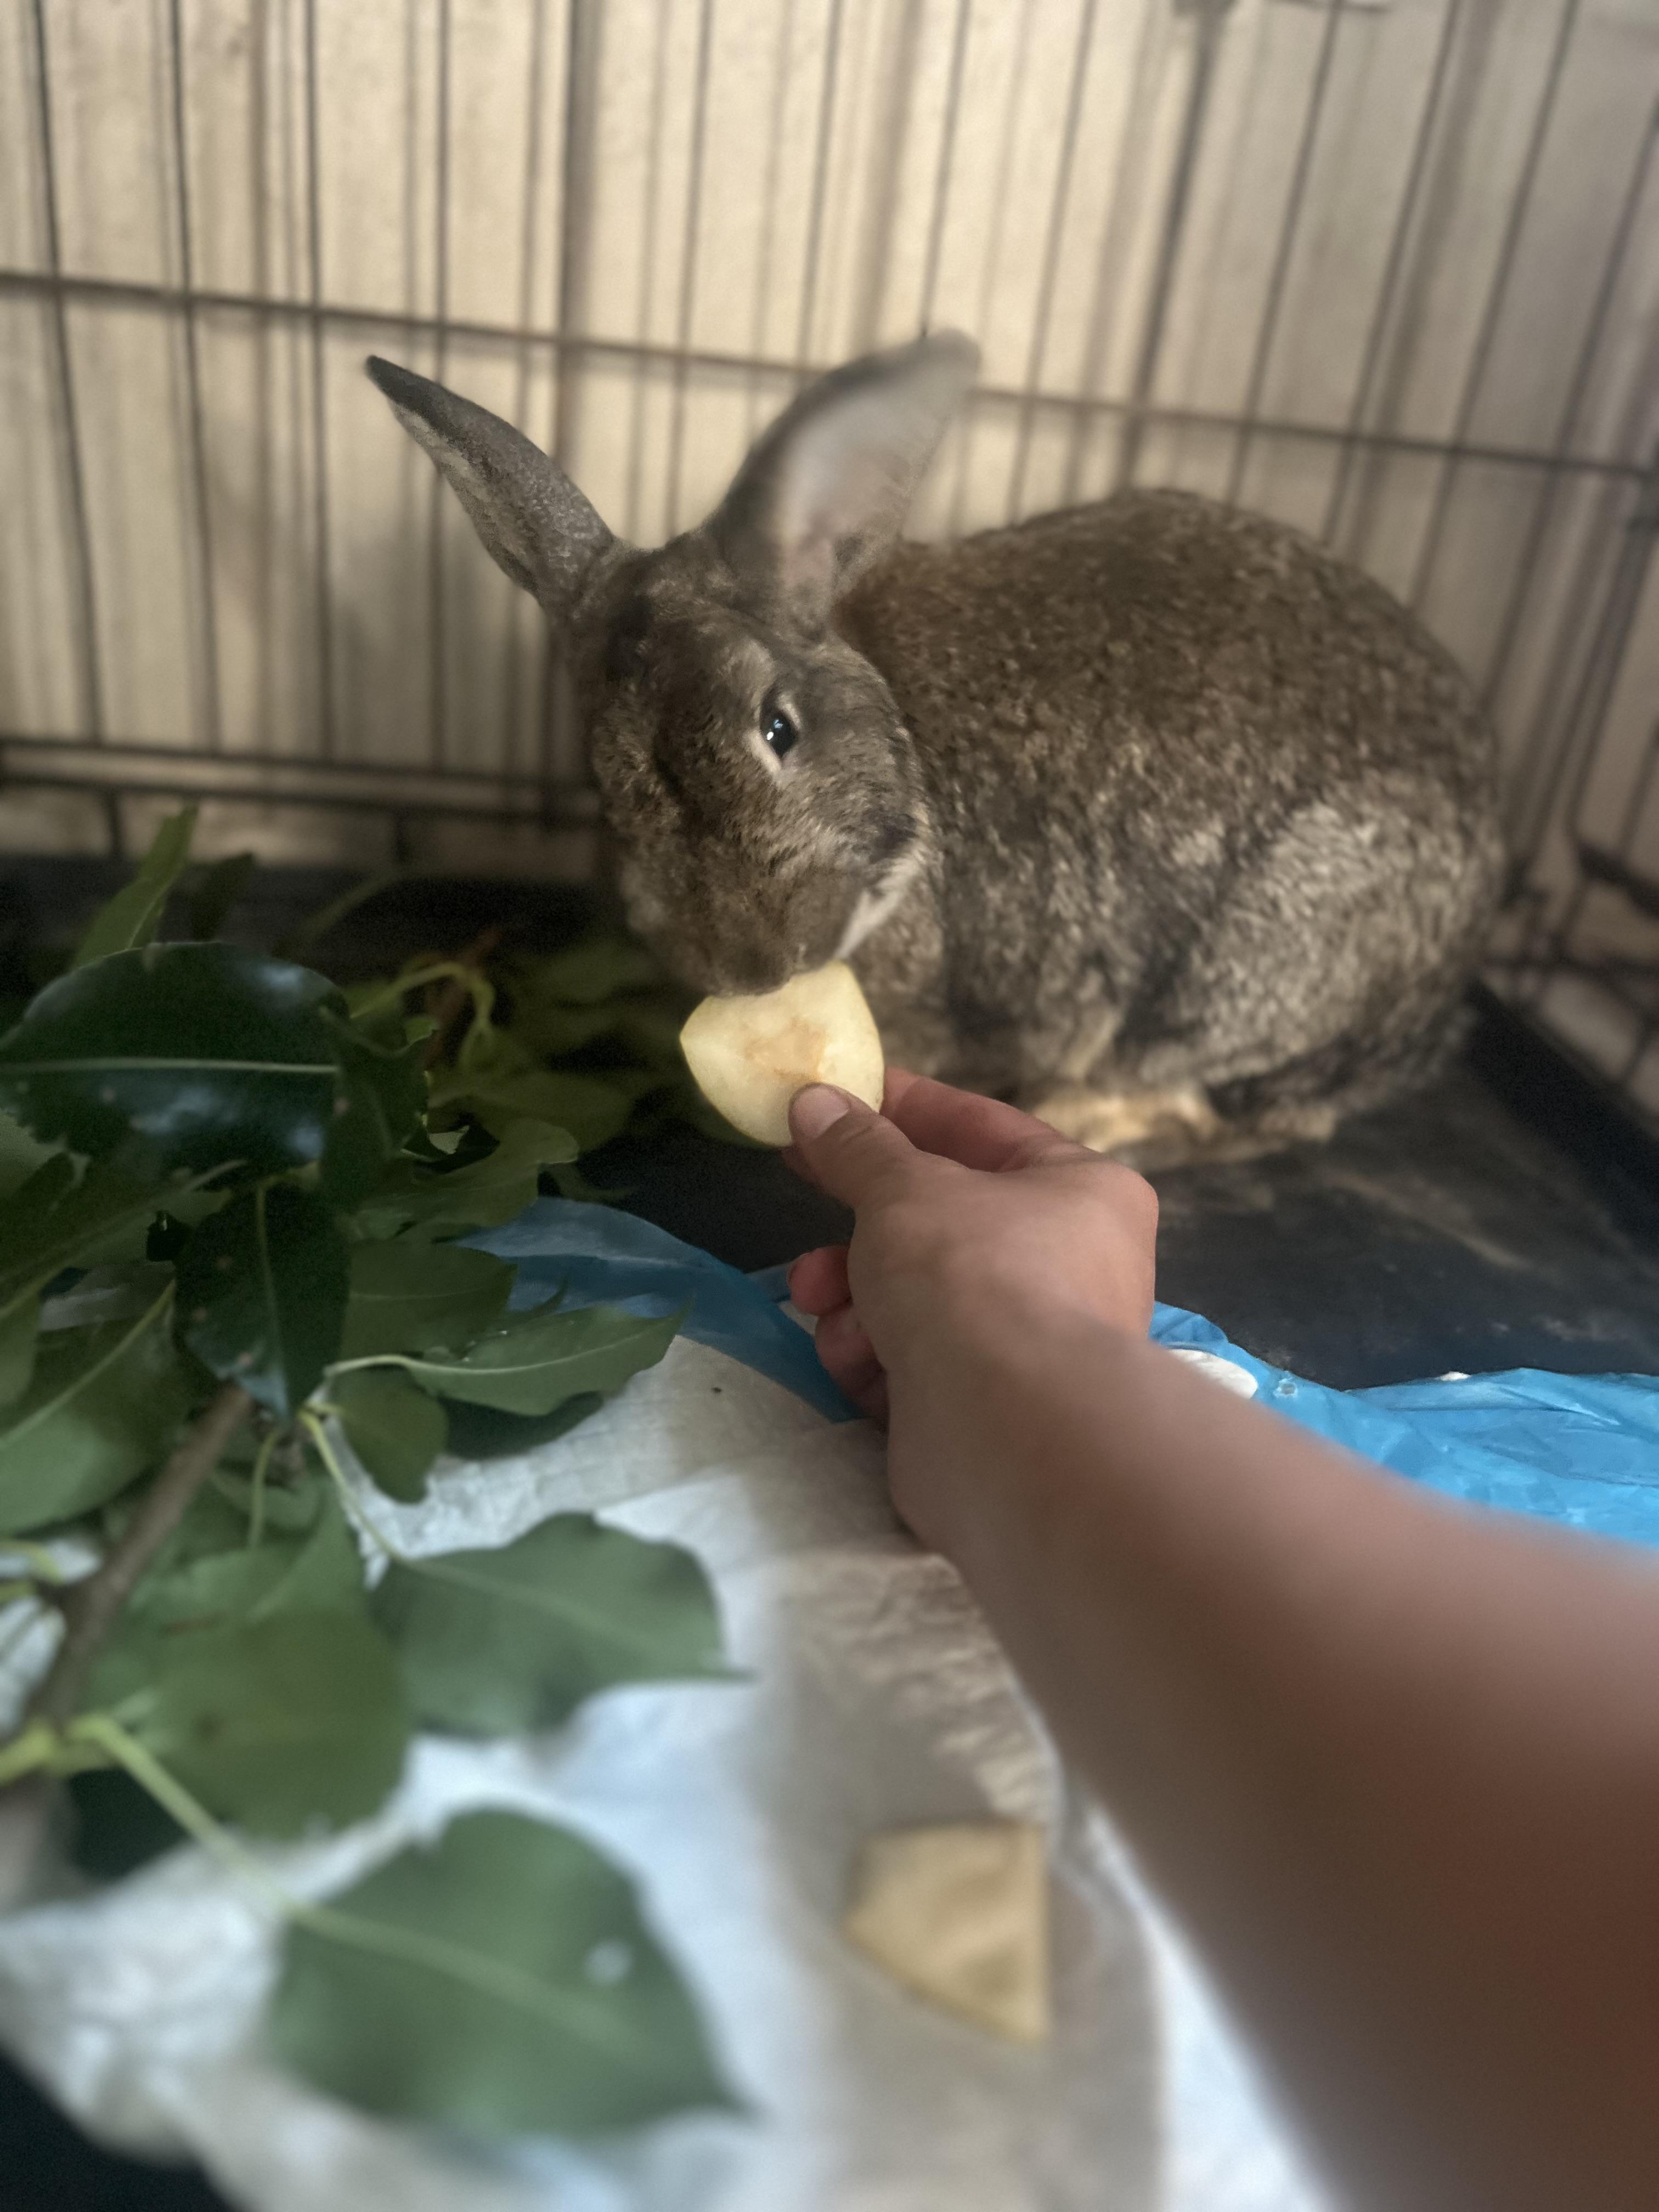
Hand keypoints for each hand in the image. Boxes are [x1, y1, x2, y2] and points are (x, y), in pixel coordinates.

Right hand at [785, 1069, 1156, 1434]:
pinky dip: (875, 1357)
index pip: (982, 1129)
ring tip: (820, 1299)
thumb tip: (815, 1101)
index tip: (837, 1096)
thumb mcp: (902, 1189)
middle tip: (800, 1182)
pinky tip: (858, 1361)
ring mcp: (1030, 1343)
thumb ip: (856, 1146)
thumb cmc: (974, 1276)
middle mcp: (1071, 1264)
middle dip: (861, 1219)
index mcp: (1081, 1191)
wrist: (1007, 1429)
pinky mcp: (986, 1409)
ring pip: (915, 1295)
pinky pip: (913, 1361)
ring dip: (855, 1293)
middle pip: (940, 1220)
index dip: (904, 1108)